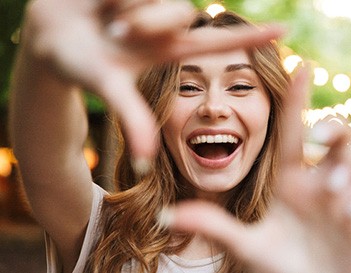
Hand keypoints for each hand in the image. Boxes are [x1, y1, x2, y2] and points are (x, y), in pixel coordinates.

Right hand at [22, 0, 283, 159]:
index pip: (217, 44)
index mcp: (168, 51)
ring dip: (127, 6)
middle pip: (181, 12)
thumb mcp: (107, 87)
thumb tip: (145, 161)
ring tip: (104, 17)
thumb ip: (132, 118)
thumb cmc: (73, 65)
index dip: (250, 39)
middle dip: (148, 21)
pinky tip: (100, 0)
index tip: (285, 32)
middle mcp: (165, 25)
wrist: (45, 35)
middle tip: (116, 31)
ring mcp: (151, 3)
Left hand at [161, 66, 350, 272]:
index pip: (292, 131)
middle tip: (318, 141)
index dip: (296, 99)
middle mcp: (319, 180)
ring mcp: (347, 194)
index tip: (299, 65)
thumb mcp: (248, 245)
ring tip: (335, 196)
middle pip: (337, 134)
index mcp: (290, 180)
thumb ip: (214, 225)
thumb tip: (167, 213)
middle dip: (334, 129)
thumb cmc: (282, 267)